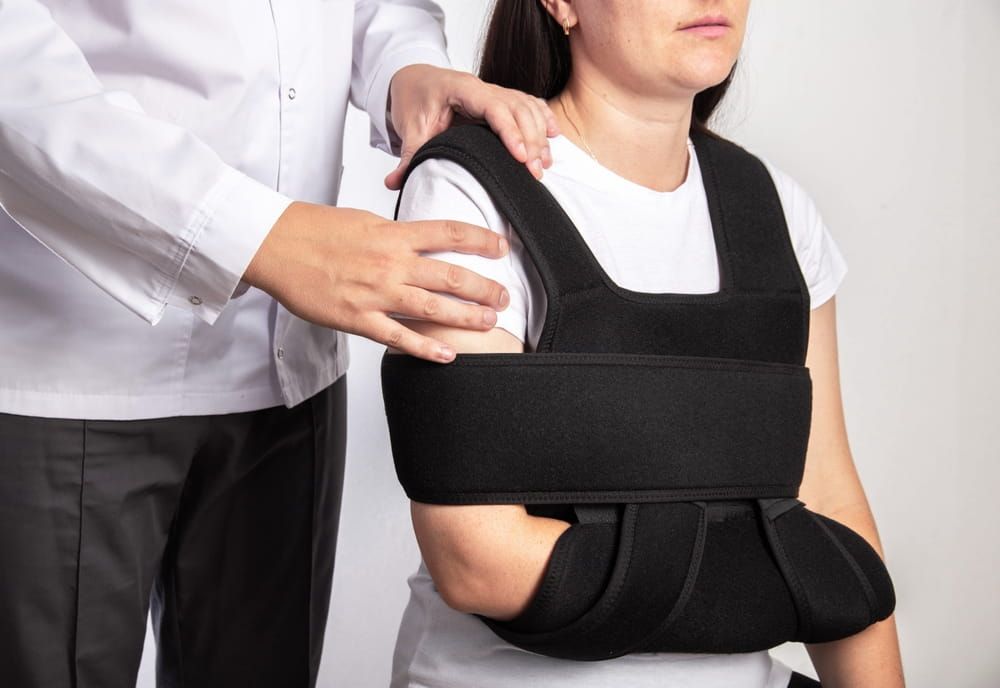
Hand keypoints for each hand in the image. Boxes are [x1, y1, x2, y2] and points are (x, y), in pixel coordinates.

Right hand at [243, 201, 510, 361]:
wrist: (275, 244)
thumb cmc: (314, 230)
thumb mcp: (364, 220)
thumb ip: (395, 234)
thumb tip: (421, 238)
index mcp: (392, 235)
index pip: (450, 233)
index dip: (482, 240)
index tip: (502, 247)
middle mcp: (390, 263)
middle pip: (450, 275)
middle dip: (484, 287)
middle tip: (504, 296)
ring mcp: (375, 293)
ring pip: (433, 308)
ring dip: (466, 316)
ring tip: (489, 322)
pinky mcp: (358, 319)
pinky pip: (399, 337)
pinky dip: (426, 348)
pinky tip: (447, 355)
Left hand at [384, 64, 559, 189]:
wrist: (414, 78)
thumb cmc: (414, 97)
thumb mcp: (409, 127)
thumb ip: (406, 155)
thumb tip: (394, 183)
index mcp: (462, 89)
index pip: (494, 107)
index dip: (510, 131)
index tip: (520, 157)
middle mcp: (483, 88)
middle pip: (518, 108)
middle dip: (531, 140)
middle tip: (536, 172)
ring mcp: (494, 92)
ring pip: (527, 107)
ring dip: (540, 134)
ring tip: (545, 164)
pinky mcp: (501, 100)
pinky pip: (529, 104)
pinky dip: (544, 118)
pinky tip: (554, 136)